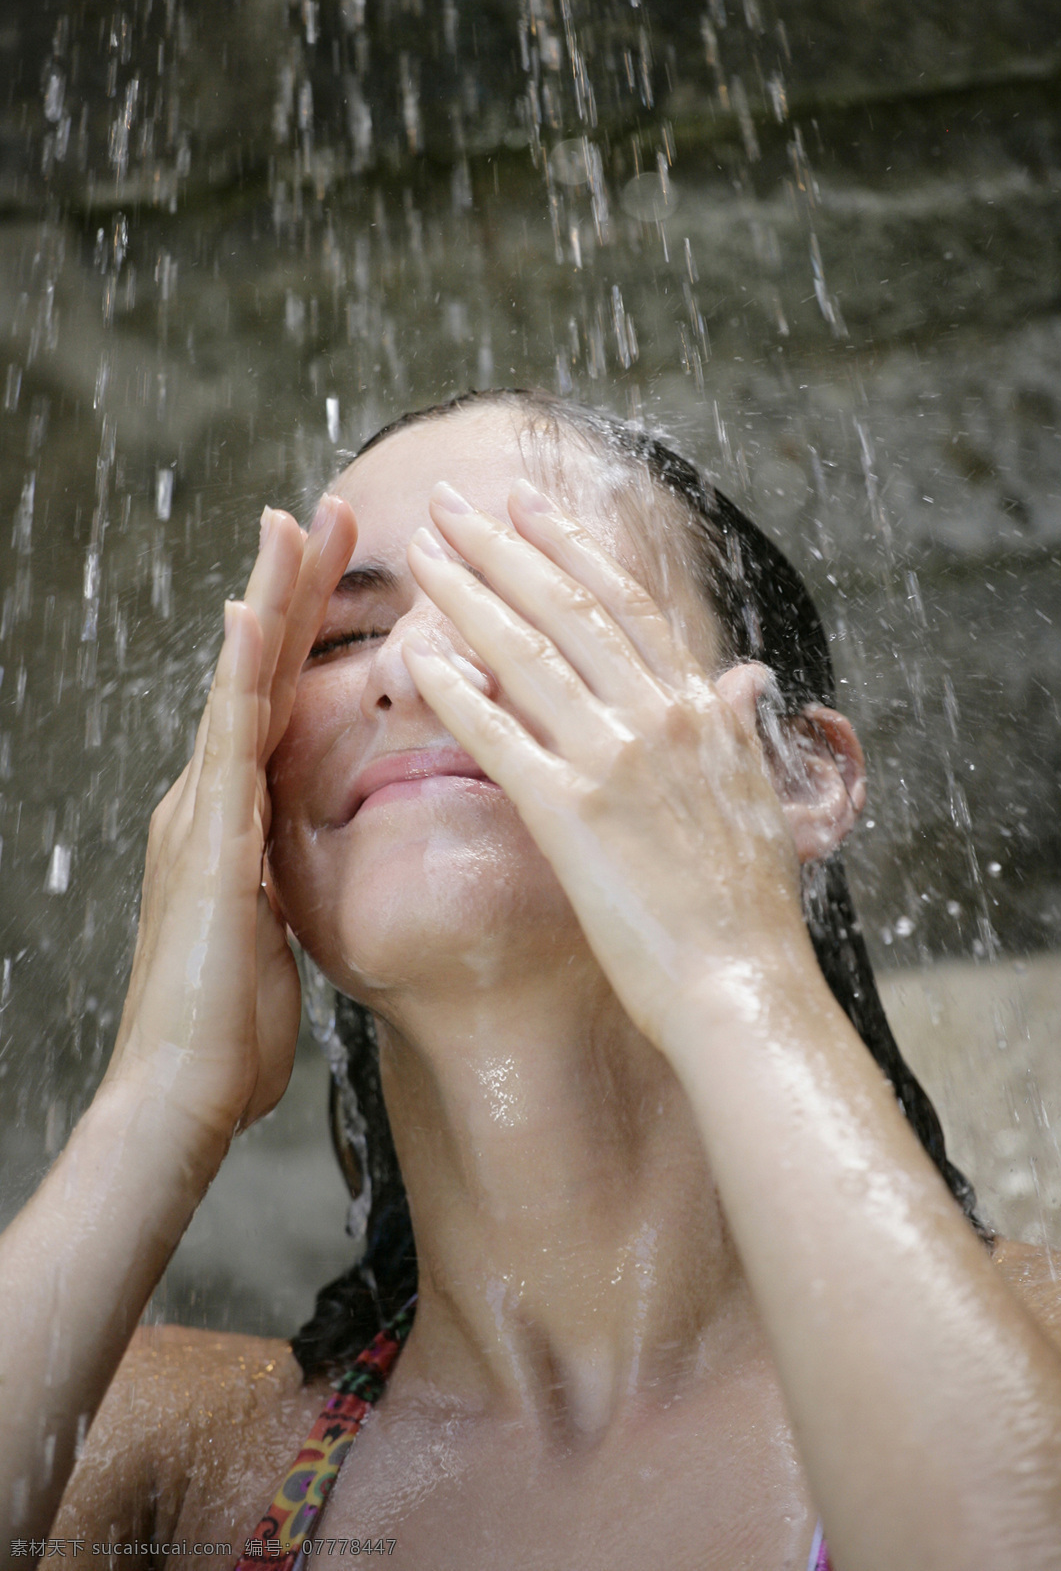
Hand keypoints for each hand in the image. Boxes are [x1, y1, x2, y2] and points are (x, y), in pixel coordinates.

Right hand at [105, 497, 357, 1153]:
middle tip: (323, 508)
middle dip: (291, 587)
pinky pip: (228, 743)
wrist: (184, 1092)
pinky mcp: (210, 842)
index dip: (302, 629)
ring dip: (268, 601)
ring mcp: (204, 813)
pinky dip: (237, 676)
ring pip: (241, 684)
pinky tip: (250, 619)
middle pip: (258, 670)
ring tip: (293, 523)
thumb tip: (295, 866)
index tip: (337, 563)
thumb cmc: (233, 1029)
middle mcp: (211, 798)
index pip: (275, 698)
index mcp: (233, 815)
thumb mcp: (271, 934)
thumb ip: (278, 882)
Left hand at [401, 479, 857, 1047]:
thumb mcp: (760, 797)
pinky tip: (416, 660)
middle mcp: (659, 717)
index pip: (624, 604)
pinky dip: (457, 692)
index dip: (568, 547)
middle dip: (498, 546)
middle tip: (447, 501)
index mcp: (701, 709)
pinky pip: (500, 737)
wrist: (746, 987)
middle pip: (564, 607)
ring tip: (419, 552)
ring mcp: (615, 762)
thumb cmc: (752, 910)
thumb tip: (743, 678)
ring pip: (526, 653)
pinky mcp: (572, 815)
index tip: (524, 506)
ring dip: (466, 593)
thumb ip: (735, 729)